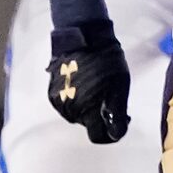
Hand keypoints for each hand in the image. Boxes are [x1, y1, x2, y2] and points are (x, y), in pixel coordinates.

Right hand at [48, 24, 131, 144]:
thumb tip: (115, 134)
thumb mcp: (120, 88)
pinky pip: (66, 103)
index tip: (121, 119)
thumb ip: (117, 114)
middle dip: (99, 116)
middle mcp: (70, 110)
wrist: (83, 37)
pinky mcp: (52, 90)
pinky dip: (76, 98)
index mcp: (88, 111)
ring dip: (88, 107)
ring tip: (98, 88)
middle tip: (111, 98)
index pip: (97, 136)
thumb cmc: (106, 61)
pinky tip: (85, 84)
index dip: (110, 133)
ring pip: (76, 114)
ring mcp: (58, 100)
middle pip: (87, 124)